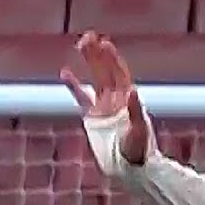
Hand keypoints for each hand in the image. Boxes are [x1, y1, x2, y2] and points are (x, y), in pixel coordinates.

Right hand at [60, 31, 151, 165]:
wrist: (130, 168)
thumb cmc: (139, 151)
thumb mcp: (138, 131)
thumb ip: (135, 111)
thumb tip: (133, 90)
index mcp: (128, 100)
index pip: (119, 73)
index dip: (112, 58)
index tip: (104, 42)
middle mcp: (116, 99)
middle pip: (105, 71)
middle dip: (97, 54)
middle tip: (88, 36)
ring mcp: (104, 107)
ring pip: (94, 79)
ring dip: (88, 62)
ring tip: (81, 44)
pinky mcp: (93, 118)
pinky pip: (81, 98)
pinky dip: (73, 86)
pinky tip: (65, 73)